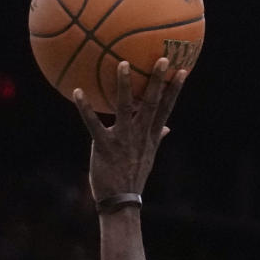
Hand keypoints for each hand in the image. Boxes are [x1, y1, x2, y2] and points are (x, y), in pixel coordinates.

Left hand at [74, 57, 185, 201]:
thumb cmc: (132, 178)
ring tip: (123, 64)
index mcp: (150, 136)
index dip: (175, 90)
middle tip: (162, 58)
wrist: (120, 201)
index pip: (166, 108)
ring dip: (125, 86)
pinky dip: (85, 108)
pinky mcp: (103, 146)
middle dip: (157, 81)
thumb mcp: (148, 158)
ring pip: (125, 108)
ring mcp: (122, 140)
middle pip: (151, 104)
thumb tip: (168, 127)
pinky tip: (77, 91)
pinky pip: (93, 124)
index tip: (183, 70)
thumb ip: (157, 138)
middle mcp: (138, 135)